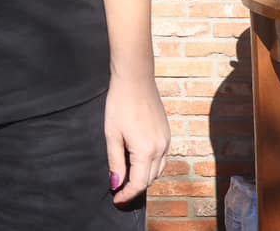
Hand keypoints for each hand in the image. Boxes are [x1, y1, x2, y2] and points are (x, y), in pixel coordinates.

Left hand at [105, 70, 169, 203]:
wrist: (136, 79)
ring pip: (158, 170)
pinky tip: (139, 162)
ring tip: (127, 179)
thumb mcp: (112, 134)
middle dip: (135, 188)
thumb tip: (116, 183)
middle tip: (119, 190)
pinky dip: (151, 165)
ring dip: (144, 177)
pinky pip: (162, 158)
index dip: (127, 194)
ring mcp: (166, 141)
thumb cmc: (119, 105)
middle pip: (150, 179)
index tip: (116, 199)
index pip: (139, 183)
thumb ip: (115, 161)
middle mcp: (160, 149)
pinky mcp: (167, 134)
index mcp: (146, 151)